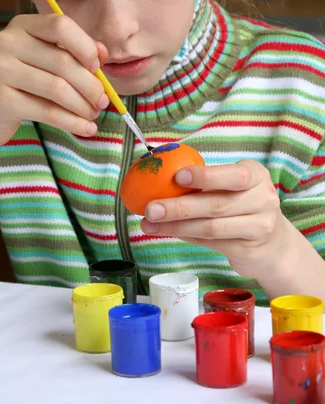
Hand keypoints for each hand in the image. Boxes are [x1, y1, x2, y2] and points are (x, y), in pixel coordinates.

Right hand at [0, 14, 109, 148]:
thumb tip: (104, 54)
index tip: (99, 67)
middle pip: (63, 61)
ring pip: (58, 88)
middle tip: (103, 102)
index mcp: (21, 26)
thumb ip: (71, 53)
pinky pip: (47, 111)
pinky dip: (72, 122)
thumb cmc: (16, 86)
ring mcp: (0, 70)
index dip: (86, 46)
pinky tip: (85, 129)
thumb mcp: (41, 62)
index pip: (61, 25)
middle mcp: (7, 42)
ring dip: (83, 106)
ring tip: (93, 116)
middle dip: (91, 85)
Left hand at [141, 160, 288, 279]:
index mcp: (256, 174)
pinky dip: (185, 236)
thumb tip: (160, 181)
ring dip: (176, 226)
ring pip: (210, 228)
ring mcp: (259, 227)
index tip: (177, 177)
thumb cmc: (242, 204)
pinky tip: (168, 231)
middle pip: (216, 205)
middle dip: (179, 207)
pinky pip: (210, 243)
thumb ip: (206, 183)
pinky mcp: (248, 250)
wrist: (273, 243)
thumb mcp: (233, 186)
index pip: (233, 176)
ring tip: (150, 224)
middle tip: (151, 208)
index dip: (205, 177)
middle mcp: (263, 199)